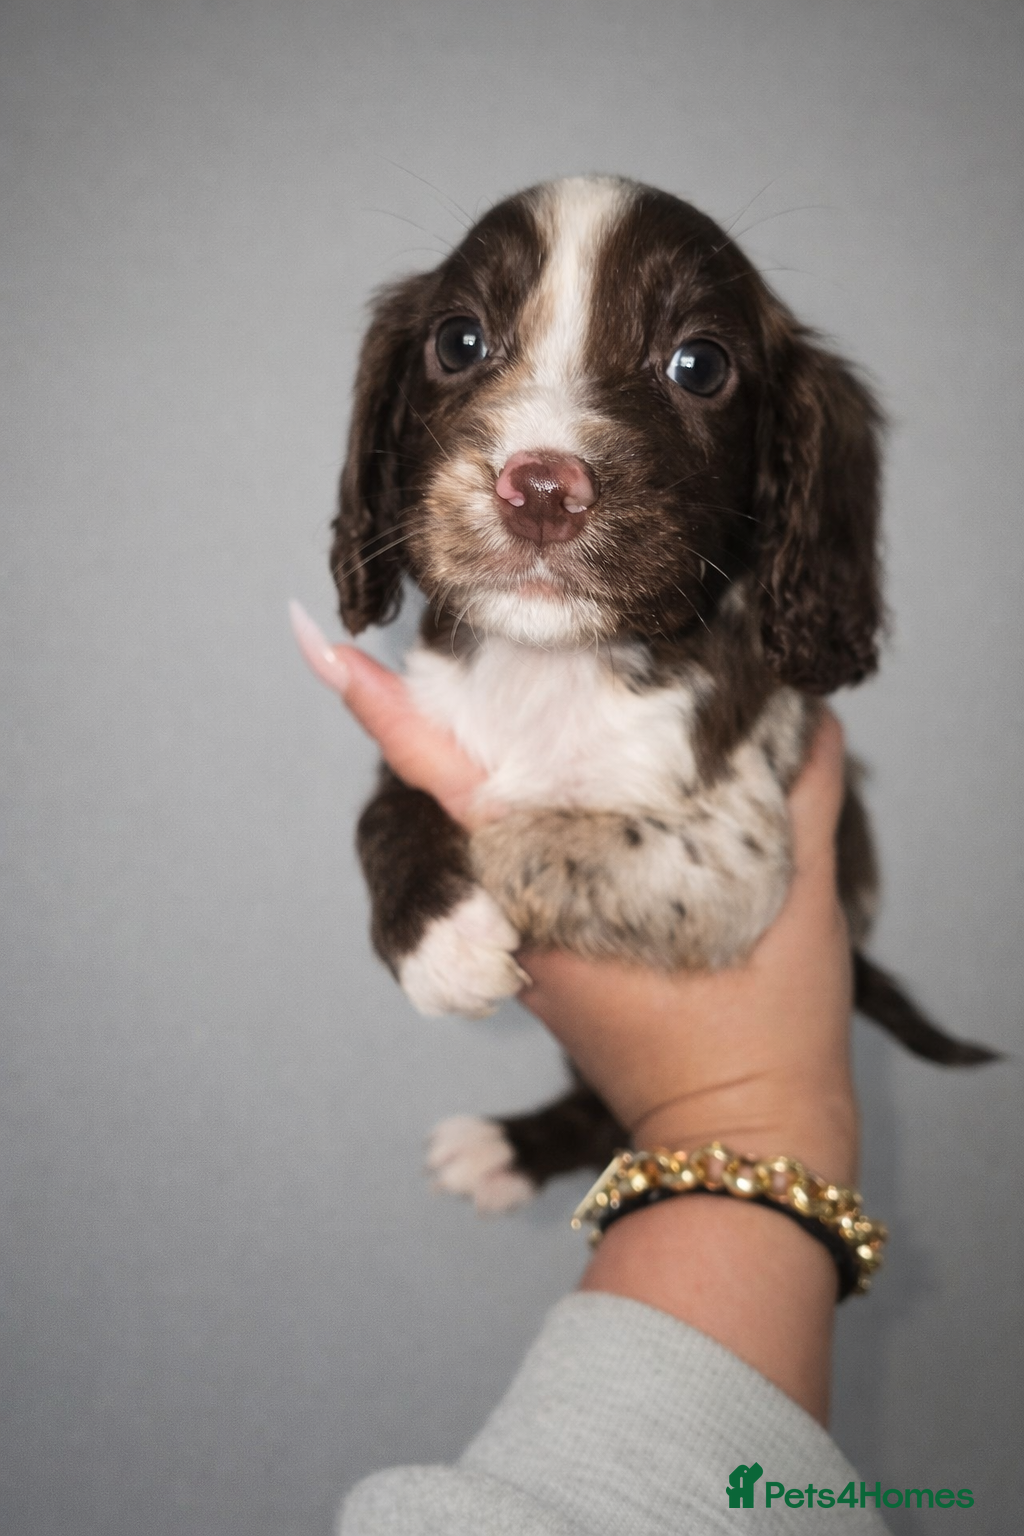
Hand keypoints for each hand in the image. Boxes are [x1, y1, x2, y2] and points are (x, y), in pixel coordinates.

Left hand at [291, 602, 856, 1186]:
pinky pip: (534, 862)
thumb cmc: (765, 1034)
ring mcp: (531, 937)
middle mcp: (518, 906)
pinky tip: (596, 776)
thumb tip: (804, 710)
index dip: (384, 708)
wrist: (743, 1148)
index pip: (443, 777)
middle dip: (459, 707)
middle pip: (463, 787)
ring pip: (500, 826)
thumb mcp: (799, 901)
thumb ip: (801, 793)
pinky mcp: (557, 957)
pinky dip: (554, 812)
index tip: (325, 648)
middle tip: (485, 627)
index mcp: (546, 882)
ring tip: (545, 684)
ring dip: (511, 760)